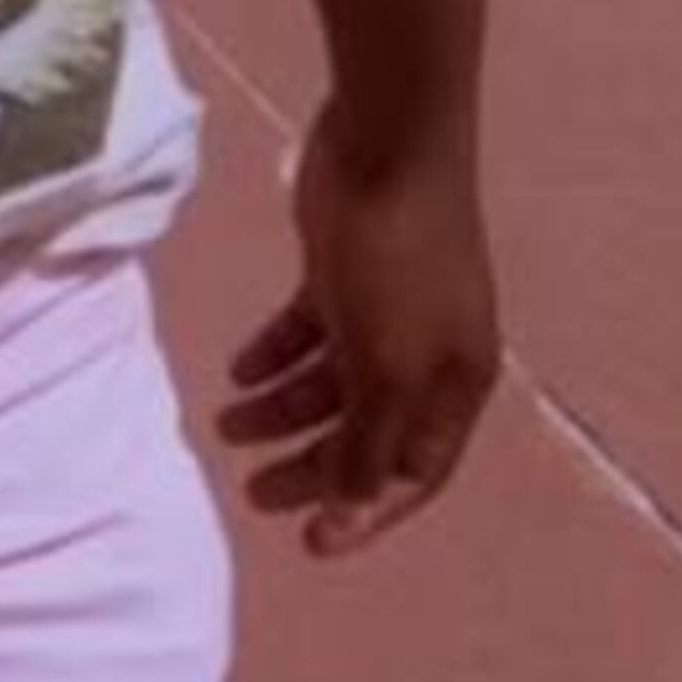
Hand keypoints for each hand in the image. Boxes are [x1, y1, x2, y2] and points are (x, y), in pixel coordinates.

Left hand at [222, 117, 499, 563]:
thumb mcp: (384, 369)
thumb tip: (350, 513)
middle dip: (312, 467)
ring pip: (332, 384)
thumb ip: (366, 447)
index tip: (308, 541)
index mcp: (456, 384)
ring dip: (280, 411)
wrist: (388, 140)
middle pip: (367, 434)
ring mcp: (388, 310)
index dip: (365, 514)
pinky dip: (274, 354)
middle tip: (251, 492)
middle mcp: (428, 354)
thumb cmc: (397, 262)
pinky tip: (236, 368)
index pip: (415, 475)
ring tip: (225, 424)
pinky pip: (309, 332)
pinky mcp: (347, 271)